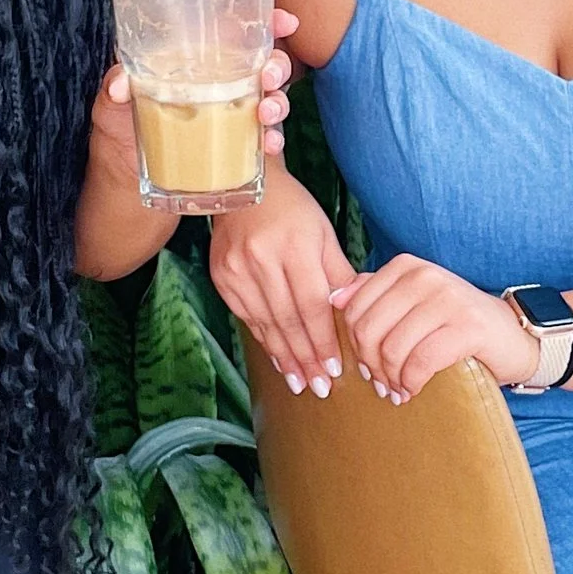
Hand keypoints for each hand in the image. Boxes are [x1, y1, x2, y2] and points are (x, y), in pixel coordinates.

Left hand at [87, 10, 297, 220]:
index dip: (267, 21)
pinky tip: (267, 145)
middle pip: (265, 63)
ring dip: (278, 103)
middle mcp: (221, 83)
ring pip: (273, 98)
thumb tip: (121, 84)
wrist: (126, 182)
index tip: (284, 21)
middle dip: (278, 65)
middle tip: (268, 76)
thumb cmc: (120, 131)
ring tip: (266, 113)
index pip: (238, 32)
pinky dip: (272, 140)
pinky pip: (266, 139)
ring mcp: (233, 115)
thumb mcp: (110, 105)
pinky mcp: (237, 146)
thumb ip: (115, 87)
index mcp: (197, 61)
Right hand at [211, 161, 355, 393]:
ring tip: (299, 382)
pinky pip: (246, 317)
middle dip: (305, 358)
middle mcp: (262, 260)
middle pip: (287, 320)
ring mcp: (237, 269)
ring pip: (264, 323)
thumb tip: (351, 312)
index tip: (335, 367)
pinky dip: (264, 340)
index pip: (312, 305)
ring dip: (284, 357)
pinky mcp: (221, 276)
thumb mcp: (323, 233)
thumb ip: (337, 273)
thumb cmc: (292, 208)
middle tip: (319, 386)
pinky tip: (277, 358)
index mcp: (294, 246)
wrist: (242, 186)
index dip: (323, 340)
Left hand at [333, 257, 536, 403]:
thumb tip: (334, 298)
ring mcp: (448, 299)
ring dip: (391, 378)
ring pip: (392, 348)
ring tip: (398, 390)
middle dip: (369, 365)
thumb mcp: (413, 303)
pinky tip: (413, 390)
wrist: (512, 335)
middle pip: (367, 330)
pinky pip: (420, 361)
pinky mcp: (467, 327)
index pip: (353, 309)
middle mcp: (425, 275)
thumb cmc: (455, 324)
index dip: (352, 346)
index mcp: (405, 267)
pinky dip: (411, 382)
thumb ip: (375, 295)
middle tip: (381, 384)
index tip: (367, 366)